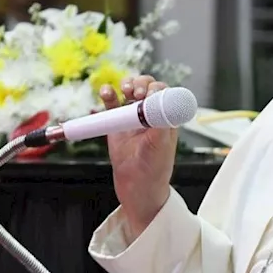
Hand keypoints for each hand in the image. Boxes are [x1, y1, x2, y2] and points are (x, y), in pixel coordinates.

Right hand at [102, 75, 176, 239]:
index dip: (156, 88)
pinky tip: (106, 92)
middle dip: (141, 84)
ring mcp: (132, 118)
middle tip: (136, 94)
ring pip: (129, 92)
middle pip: (146, 87)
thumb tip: (157, 102)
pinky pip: (111, 105)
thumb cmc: (155, 169)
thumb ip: (159, 122)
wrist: (137, 188)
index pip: (164, 93)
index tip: (148, 95)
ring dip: (126, 84)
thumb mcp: (160, 145)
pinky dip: (107, 95)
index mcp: (167, 117)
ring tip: (124, 91)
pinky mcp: (116, 124)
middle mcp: (151, 114)